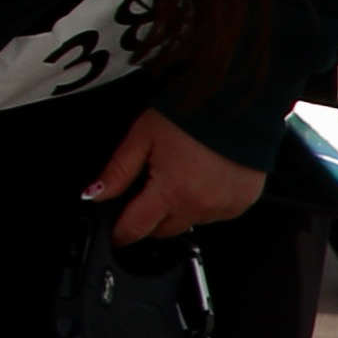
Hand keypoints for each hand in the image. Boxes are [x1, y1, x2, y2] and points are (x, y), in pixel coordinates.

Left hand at [80, 104, 266, 243]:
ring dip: (179, 209)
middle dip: (150, 217)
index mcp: (172, 192)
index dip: (120, 233)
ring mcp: (225, 207)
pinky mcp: (242, 203)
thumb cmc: (190, 116)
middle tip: (148, 188)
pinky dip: (204, 203)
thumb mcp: (142, 136)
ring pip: (189, 222)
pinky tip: (202, 178)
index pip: (136, 229)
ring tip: (180, 175)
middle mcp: (200, 206)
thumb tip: (95, 194)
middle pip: (163, 231)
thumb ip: (118, 170)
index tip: (115, 233)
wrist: (237, 104)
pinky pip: (215, 215)